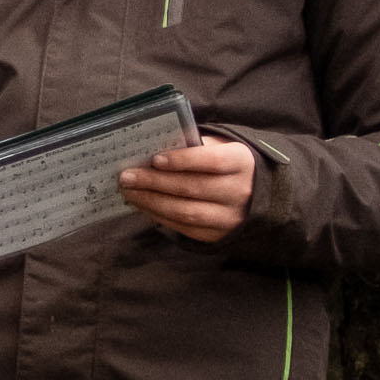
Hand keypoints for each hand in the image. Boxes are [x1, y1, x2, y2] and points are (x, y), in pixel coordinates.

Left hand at [119, 134, 259, 244]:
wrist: (252, 193)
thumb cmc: (223, 163)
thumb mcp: (218, 146)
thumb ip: (193, 144)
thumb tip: (153, 145)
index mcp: (241, 162)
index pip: (213, 161)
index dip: (183, 160)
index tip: (156, 159)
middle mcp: (239, 191)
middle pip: (193, 187)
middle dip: (155, 182)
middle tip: (127, 176)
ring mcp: (230, 217)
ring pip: (186, 211)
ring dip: (151, 201)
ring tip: (129, 191)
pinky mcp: (217, 234)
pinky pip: (184, 227)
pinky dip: (158, 216)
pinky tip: (142, 205)